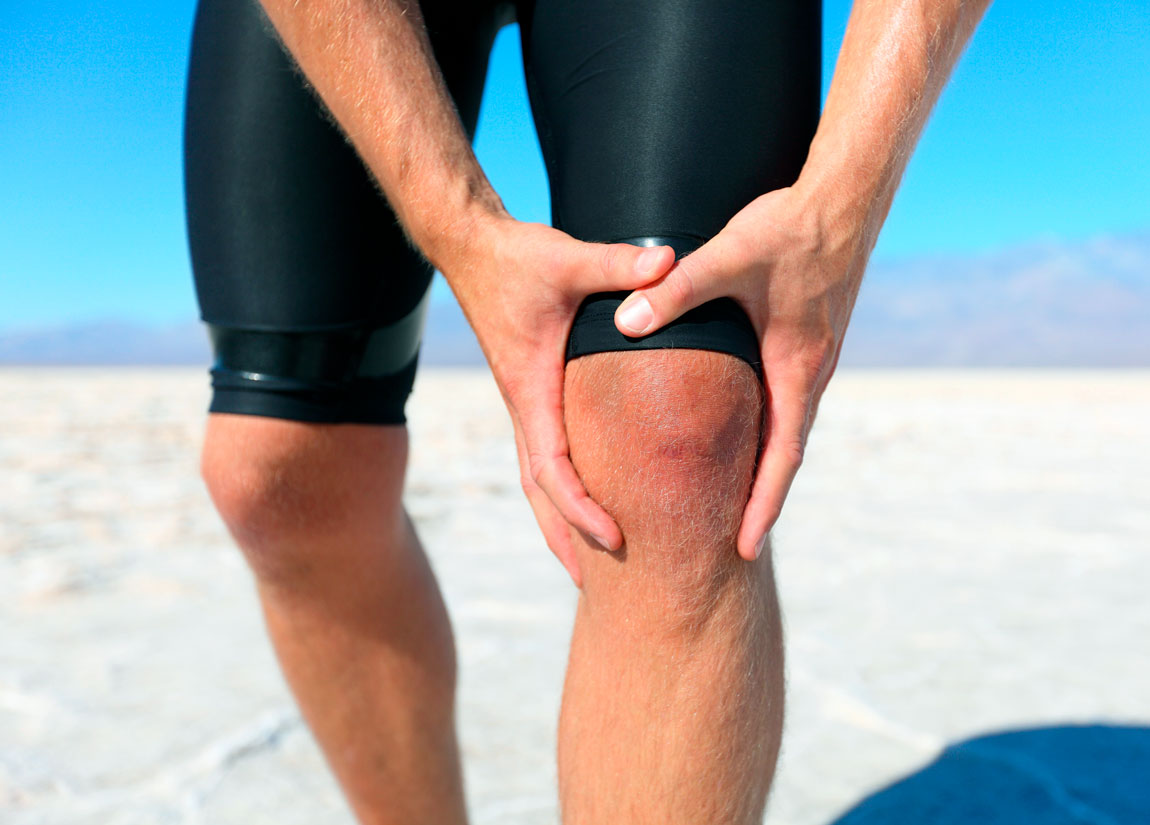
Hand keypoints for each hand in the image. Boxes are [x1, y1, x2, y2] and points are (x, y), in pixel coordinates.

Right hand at [445, 215, 674, 585]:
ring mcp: (526, 401)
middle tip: (597, 588)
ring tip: (590, 565)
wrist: (472, 248)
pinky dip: (563, 487)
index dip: (583, 509)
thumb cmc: (516, 258)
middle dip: (566, 539)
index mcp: (531, 390)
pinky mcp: (533, 391)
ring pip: (538, 479)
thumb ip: (619, 264)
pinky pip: (545, 454)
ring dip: (560, 522)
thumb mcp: (568, 259)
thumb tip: (668, 263)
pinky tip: (591, 497)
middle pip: (540, 493)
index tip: (617, 539)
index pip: (552, 470)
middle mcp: (524, 405)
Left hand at [612, 186, 867, 560]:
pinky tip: (742, 431)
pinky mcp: (808, 338)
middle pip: (786, 453)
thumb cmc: (790, 227)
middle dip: (761, 500)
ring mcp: (813, 356)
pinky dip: (768, 430)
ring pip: (788, 427)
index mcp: (797, 367)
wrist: (846, 196)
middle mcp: (810, 371)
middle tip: (734, 544)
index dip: (762, 505)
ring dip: (766, 467)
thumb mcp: (729, 257)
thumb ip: (676, 290)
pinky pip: (787, 399)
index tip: (744, 549)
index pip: (782, 457)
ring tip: (735, 501)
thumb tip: (625, 323)